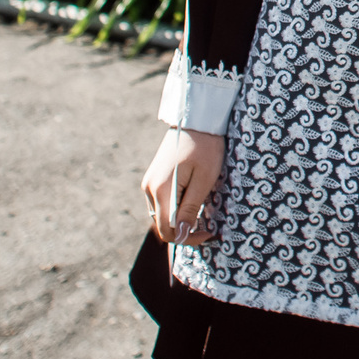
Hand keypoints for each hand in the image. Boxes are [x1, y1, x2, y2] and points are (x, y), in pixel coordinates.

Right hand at [142, 128, 224, 243]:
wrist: (195, 120)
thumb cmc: (205, 148)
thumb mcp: (204, 179)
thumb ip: (190, 208)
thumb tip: (182, 234)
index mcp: (161, 190)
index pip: (168, 230)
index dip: (188, 238)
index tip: (209, 233)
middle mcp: (150, 189)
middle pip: (162, 225)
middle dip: (184, 231)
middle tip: (208, 228)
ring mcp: (149, 183)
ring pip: (161, 215)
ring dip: (179, 221)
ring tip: (202, 215)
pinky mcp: (154, 178)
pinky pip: (162, 203)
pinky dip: (175, 210)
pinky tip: (191, 204)